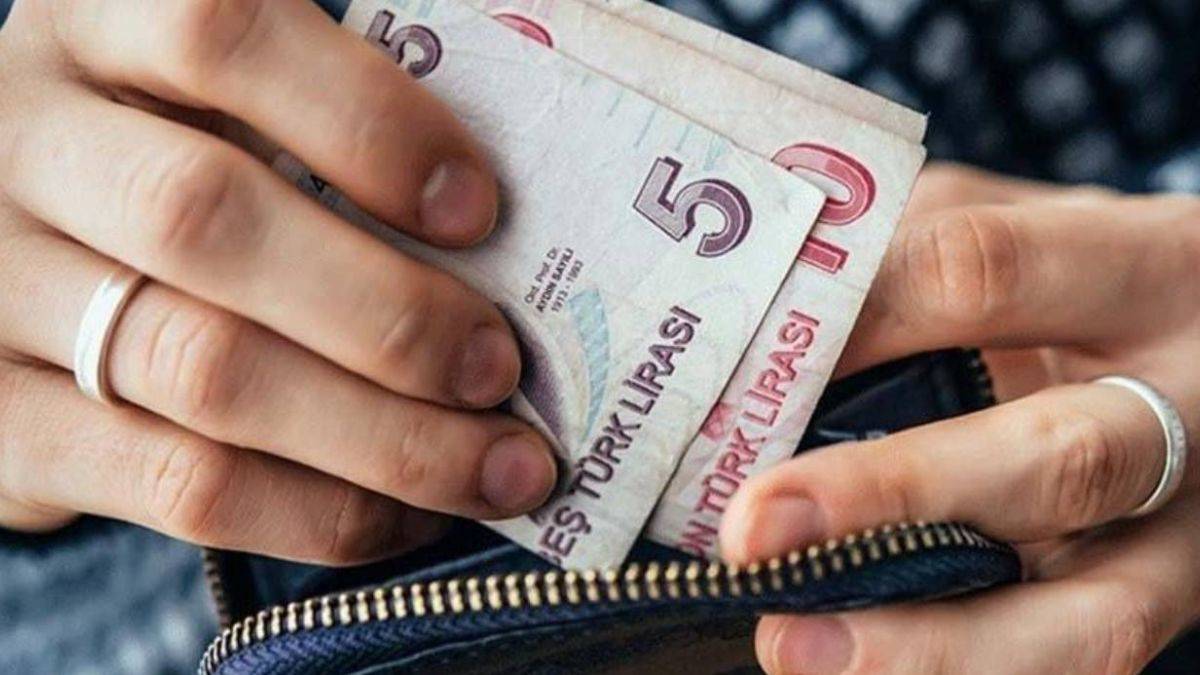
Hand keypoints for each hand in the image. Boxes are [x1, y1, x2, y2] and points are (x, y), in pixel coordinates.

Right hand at [0, 0, 555, 563]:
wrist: (24, 268)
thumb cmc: (183, 171)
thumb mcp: (237, 112)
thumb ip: (339, 141)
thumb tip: (510, 247)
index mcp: (102, 28)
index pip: (219, 33)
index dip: (365, 120)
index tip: (478, 210)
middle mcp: (25, 144)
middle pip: (203, 218)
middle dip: (387, 313)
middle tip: (498, 369)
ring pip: (203, 371)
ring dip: (383, 439)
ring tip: (498, 468)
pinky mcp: (5, 430)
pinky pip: (180, 487)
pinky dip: (321, 512)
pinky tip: (410, 512)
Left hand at [721, 164, 1199, 673]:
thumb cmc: (1083, 282)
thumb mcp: (1026, 232)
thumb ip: (913, 253)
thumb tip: (755, 317)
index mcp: (1146, 266)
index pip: (988, 273)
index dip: (857, 323)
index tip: (738, 368)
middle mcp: (1186, 406)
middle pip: (1055, 459)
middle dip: (890, 496)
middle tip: (751, 529)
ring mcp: (1188, 529)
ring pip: (1092, 617)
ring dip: (928, 645)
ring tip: (792, 646)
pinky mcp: (1164, 602)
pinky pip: (1077, 661)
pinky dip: (961, 671)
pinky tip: (854, 664)